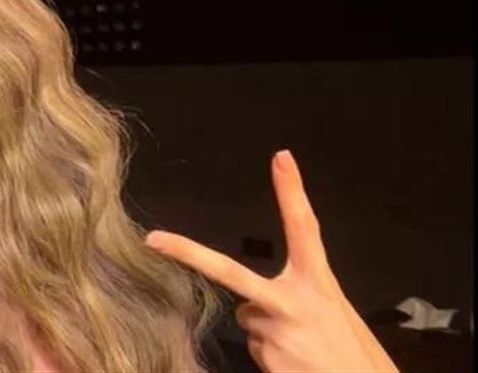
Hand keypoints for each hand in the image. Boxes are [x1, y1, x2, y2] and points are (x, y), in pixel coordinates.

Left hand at [145, 150, 397, 371]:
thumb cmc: (356, 356)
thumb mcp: (337, 315)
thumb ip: (301, 301)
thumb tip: (255, 308)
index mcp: (320, 284)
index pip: (305, 229)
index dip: (292, 192)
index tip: (281, 158)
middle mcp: (292, 303)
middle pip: (229, 272)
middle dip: (188, 253)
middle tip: (154, 239)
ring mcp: (274, 332)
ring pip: (250, 319)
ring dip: (268, 331)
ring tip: (303, 351)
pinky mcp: (266, 358)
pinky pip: (257, 347)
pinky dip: (273, 355)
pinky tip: (298, 366)